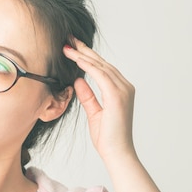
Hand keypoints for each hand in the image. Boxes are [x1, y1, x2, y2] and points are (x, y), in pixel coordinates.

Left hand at [63, 39, 168, 191]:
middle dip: (84, 50)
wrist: (116, 152)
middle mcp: (124, 87)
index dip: (86, 56)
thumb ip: (88, 95)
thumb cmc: (107, 136)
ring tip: (67, 47)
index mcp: (120, 90)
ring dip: (83, 55)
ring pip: (100, 66)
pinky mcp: (118, 95)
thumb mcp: (93, 112)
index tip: (72, 47)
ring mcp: (123, 90)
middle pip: (101, 63)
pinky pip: (101, 75)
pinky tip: (76, 59)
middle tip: (69, 38)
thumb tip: (78, 80)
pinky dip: (88, 66)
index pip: (101, 68)